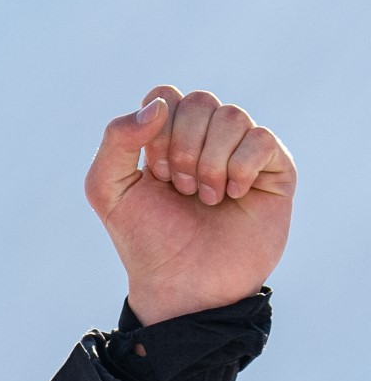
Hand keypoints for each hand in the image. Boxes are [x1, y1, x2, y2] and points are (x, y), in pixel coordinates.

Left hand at [85, 86, 293, 326]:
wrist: (183, 285)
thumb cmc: (147, 240)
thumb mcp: (107, 191)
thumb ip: (115, 140)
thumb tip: (158, 105)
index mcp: (167, 137)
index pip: (165, 95)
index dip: (157, 131)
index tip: (153, 174)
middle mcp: (206, 139)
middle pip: (199, 100)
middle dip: (182, 148)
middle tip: (179, 189)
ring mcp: (241, 151)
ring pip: (232, 115)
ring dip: (209, 163)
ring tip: (205, 199)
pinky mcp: (274, 168)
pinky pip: (261, 138)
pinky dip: (239, 169)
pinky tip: (232, 197)